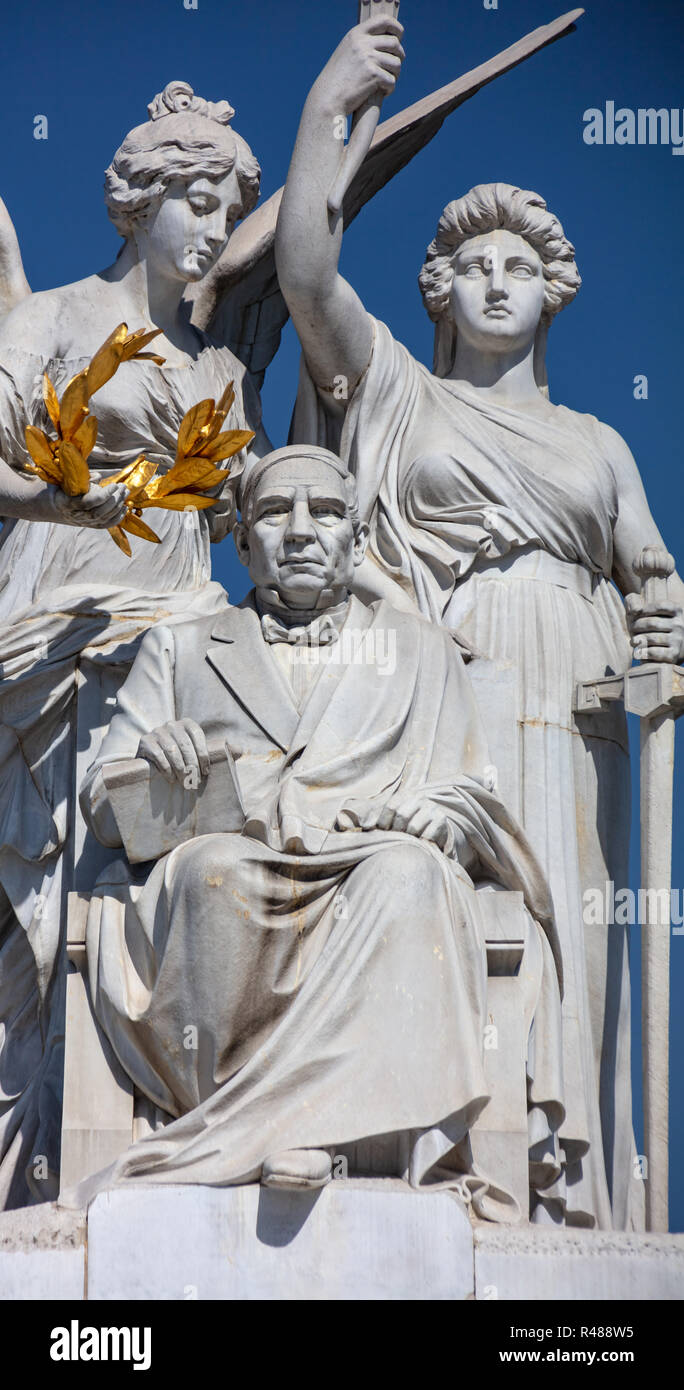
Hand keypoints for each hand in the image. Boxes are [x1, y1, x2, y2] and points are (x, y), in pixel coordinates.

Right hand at [49, 481, 128, 529]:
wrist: (53, 504)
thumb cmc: (61, 487)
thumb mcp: (66, 479)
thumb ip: (82, 478)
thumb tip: (99, 477)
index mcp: (66, 503)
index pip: (88, 502)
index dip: (104, 495)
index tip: (113, 484)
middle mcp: (75, 516)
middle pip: (98, 512)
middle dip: (114, 499)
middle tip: (123, 486)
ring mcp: (83, 523)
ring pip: (104, 519)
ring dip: (118, 505)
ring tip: (125, 492)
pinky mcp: (90, 525)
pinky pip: (106, 525)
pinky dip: (117, 517)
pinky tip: (125, 507)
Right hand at [137, 719, 209, 785]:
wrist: (148, 754)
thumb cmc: (177, 754)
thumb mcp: (190, 748)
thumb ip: (204, 751)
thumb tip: (223, 759)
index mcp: (186, 723)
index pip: (197, 736)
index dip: (203, 755)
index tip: (205, 772)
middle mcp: (172, 724)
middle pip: (186, 746)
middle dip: (192, 766)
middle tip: (195, 781)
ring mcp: (158, 731)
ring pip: (173, 752)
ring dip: (181, 770)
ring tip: (185, 782)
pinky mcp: (145, 741)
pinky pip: (159, 756)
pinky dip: (167, 770)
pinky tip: (171, 779)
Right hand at [316, 16, 404, 117]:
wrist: (328, 98)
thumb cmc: (338, 78)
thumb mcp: (347, 52)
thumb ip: (364, 43)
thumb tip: (389, 41)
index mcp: (357, 34)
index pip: (384, 21)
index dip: (396, 28)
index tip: (399, 36)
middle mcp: (363, 43)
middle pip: (395, 44)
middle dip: (399, 56)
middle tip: (393, 68)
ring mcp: (368, 58)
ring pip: (396, 63)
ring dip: (395, 74)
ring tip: (386, 82)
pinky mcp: (373, 75)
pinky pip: (392, 80)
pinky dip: (389, 88)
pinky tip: (382, 92)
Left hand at [336, 791, 453, 852]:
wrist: (432, 829)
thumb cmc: (403, 826)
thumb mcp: (384, 819)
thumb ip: (365, 818)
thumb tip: (341, 822)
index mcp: (404, 795)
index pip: (391, 806)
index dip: (384, 822)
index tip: (383, 831)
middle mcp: (419, 798)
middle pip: (402, 815)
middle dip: (397, 830)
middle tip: (397, 837)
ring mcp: (432, 809)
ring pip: (414, 827)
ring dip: (409, 838)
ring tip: (409, 840)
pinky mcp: (442, 821)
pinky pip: (429, 835)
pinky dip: (422, 842)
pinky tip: (421, 844)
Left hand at [625, 594, 683, 664]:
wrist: (668, 648)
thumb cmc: (652, 625)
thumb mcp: (645, 610)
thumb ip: (634, 602)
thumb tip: (636, 610)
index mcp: (677, 610)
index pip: (659, 606)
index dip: (644, 610)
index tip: (635, 615)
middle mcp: (680, 624)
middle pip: (652, 623)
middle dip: (636, 626)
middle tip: (631, 629)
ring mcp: (678, 640)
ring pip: (650, 638)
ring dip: (637, 640)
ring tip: (633, 641)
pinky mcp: (673, 654)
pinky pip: (653, 652)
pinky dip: (642, 652)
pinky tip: (638, 651)